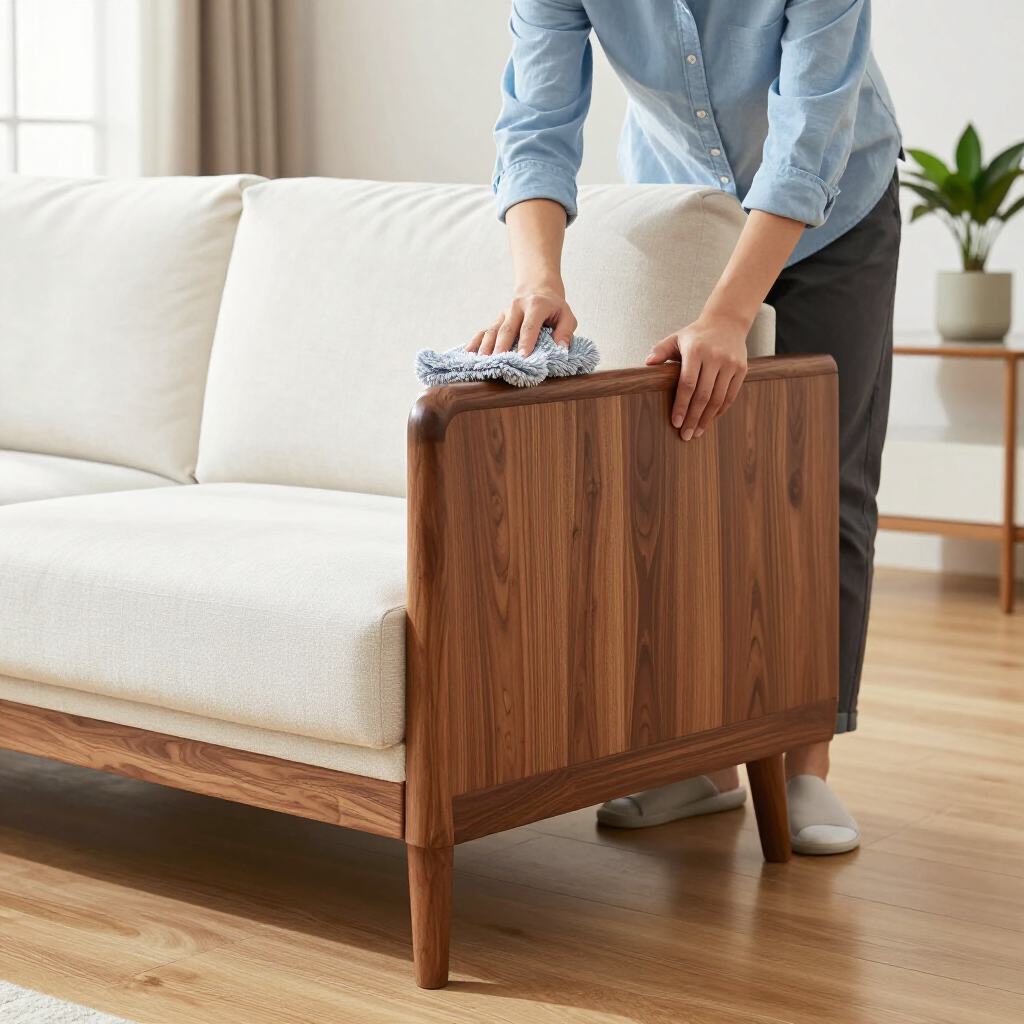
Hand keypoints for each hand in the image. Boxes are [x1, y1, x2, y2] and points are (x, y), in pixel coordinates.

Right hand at [467, 288, 576, 357]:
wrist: (537, 289)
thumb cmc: (554, 307)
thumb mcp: (567, 315)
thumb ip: (566, 331)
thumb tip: (561, 349)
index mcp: (535, 306)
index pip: (530, 326)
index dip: (526, 341)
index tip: (522, 357)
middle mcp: (516, 308)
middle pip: (507, 328)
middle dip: (502, 346)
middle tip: (499, 361)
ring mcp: (504, 314)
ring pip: (493, 330)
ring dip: (486, 345)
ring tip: (482, 360)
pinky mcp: (497, 320)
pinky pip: (484, 330)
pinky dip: (475, 341)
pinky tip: (468, 352)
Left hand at [646, 313, 747, 439]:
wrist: (727, 322)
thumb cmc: (696, 335)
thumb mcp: (676, 338)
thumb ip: (661, 350)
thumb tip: (647, 364)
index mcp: (696, 351)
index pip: (687, 384)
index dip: (681, 405)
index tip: (675, 422)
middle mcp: (715, 357)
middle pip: (703, 395)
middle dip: (693, 418)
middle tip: (685, 435)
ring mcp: (730, 363)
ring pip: (718, 398)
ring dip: (707, 419)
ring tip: (697, 432)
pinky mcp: (741, 369)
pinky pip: (730, 395)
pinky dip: (720, 410)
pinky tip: (710, 419)